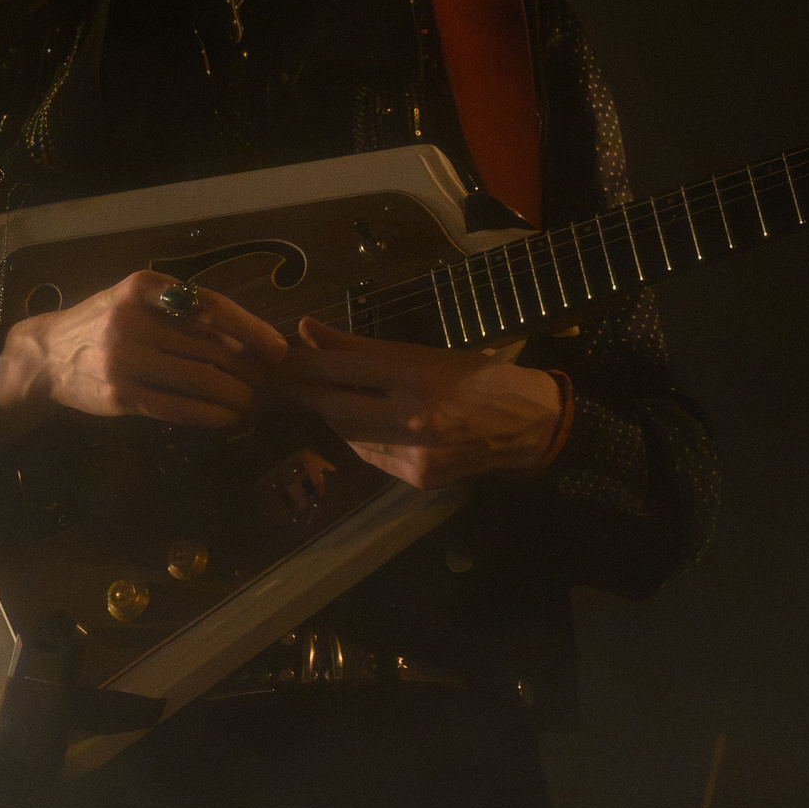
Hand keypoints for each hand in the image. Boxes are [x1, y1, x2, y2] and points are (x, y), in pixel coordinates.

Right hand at [0, 271, 291, 437]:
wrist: (47, 354)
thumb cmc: (104, 323)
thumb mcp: (138, 304)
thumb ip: (184, 314)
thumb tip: (248, 338)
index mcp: (144, 287)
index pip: (211, 306)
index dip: (251, 330)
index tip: (278, 348)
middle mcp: (133, 320)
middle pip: (210, 348)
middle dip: (248, 369)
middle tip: (270, 381)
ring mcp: (124, 360)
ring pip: (199, 381)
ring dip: (235, 395)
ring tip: (252, 401)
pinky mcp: (119, 395)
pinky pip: (176, 408)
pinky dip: (209, 415)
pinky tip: (228, 417)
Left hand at [281, 317, 564, 487]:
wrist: (529, 425)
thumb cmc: (479, 376)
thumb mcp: (424, 352)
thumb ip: (361, 346)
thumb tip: (307, 330)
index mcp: (417, 375)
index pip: (340, 369)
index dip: (303, 364)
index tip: (279, 357)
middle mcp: (412, 417)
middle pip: (334, 407)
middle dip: (308, 392)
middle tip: (286, 379)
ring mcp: (414, 453)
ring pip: (348, 435)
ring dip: (331, 415)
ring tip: (324, 396)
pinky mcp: (416, 477)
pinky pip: (369, 455)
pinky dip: (358, 437)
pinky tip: (361, 422)